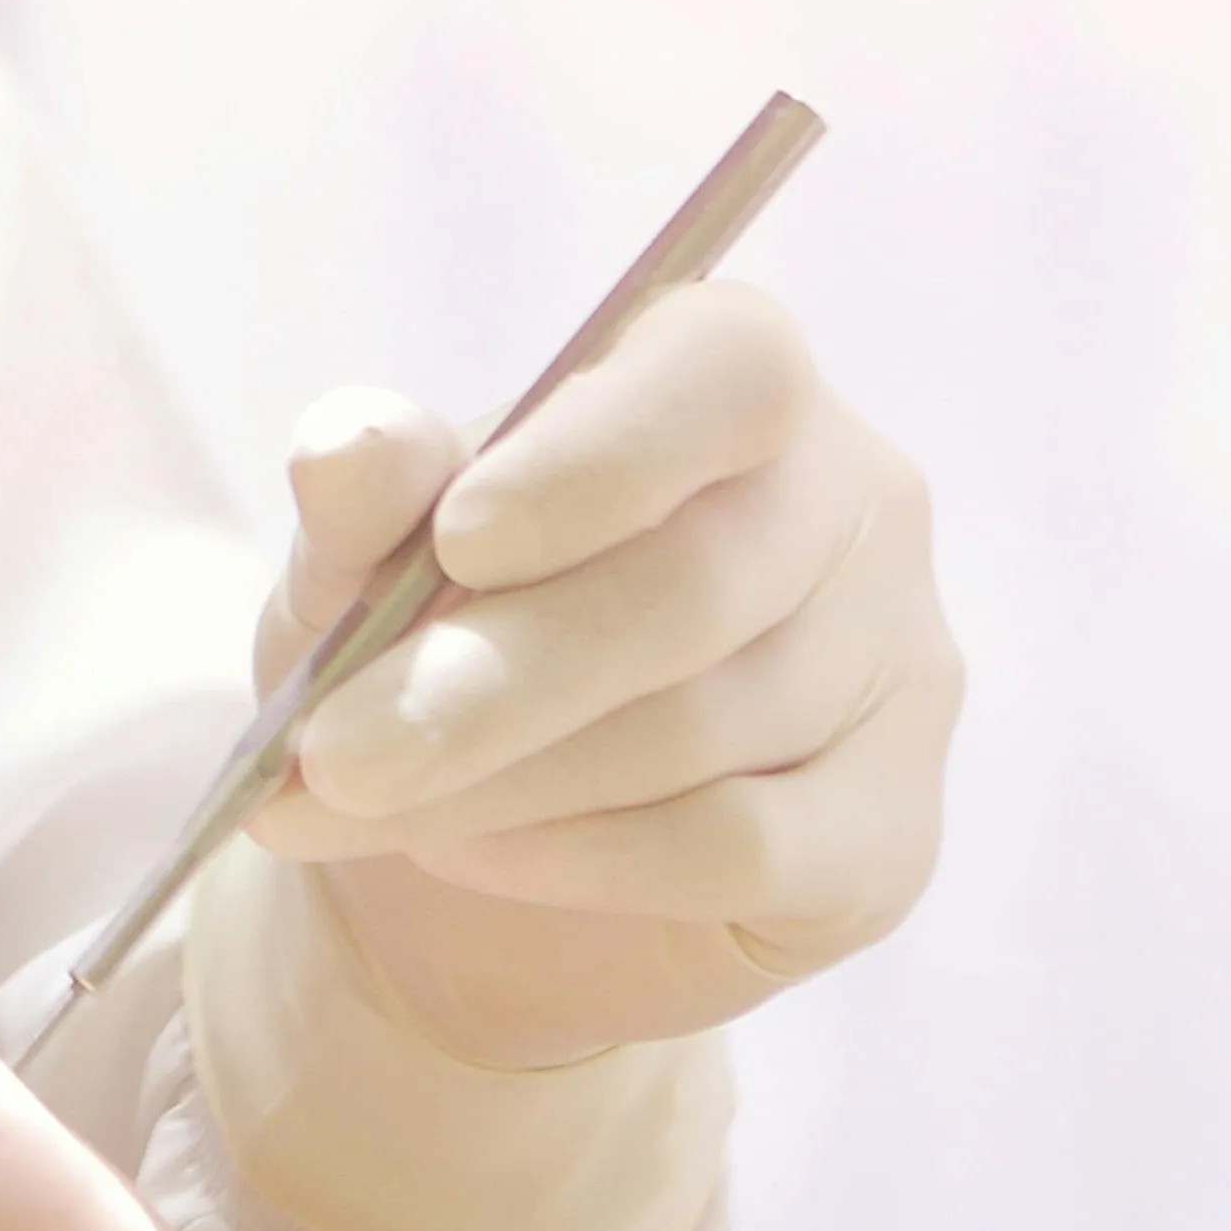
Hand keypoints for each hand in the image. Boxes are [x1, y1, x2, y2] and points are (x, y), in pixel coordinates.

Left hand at [244, 284, 961, 1067]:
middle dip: (488, 681)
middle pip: (695, 586)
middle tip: (330, 755)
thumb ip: (360, 501)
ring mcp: (900, 671)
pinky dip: (579, 857)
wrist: (457, 849)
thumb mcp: (352, 567)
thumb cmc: (416, 647)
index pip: (731, 372)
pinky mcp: (889, 835)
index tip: (457, 540)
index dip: (601, 457)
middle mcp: (855, 507)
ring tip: (355, 801)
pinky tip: (471, 851)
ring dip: (499, 779)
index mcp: (732, 381)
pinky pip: (741, 849)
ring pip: (702, 730)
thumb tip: (348, 448)